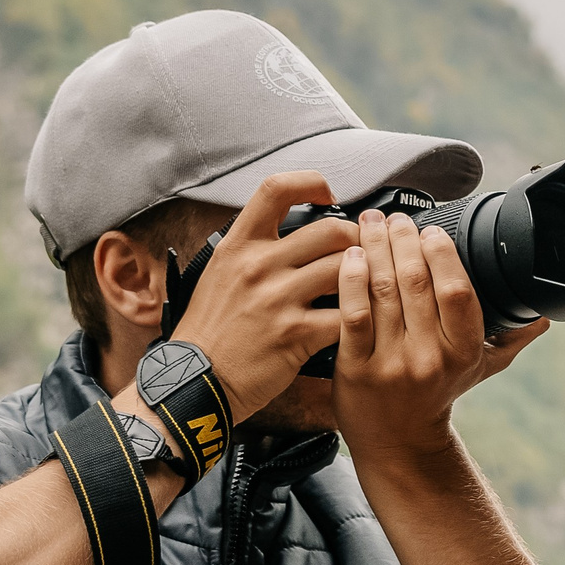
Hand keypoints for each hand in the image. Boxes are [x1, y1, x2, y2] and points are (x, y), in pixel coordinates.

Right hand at [164, 173, 360, 422]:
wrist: (197, 381)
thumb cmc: (211, 330)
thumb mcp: (219, 274)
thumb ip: (253, 250)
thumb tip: (292, 231)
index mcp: (238, 245)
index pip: (276, 189)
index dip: (311, 182)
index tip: (329, 194)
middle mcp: (258, 265)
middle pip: (330, 229)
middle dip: (357, 238)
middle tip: (364, 249)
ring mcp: (277, 299)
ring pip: (346, 269)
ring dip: (365, 276)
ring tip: (367, 284)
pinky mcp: (296, 334)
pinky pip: (345, 315)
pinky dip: (360, 316)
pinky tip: (361, 320)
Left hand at [333, 210, 547, 462]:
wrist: (399, 441)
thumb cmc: (438, 395)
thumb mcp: (480, 369)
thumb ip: (511, 338)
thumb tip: (544, 315)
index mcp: (464, 350)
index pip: (456, 290)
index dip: (442, 254)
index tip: (431, 231)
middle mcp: (430, 357)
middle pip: (415, 282)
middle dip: (403, 239)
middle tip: (394, 219)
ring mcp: (392, 363)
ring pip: (382, 290)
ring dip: (374, 248)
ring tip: (370, 224)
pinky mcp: (357, 369)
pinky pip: (353, 314)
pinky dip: (350, 280)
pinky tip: (350, 256)